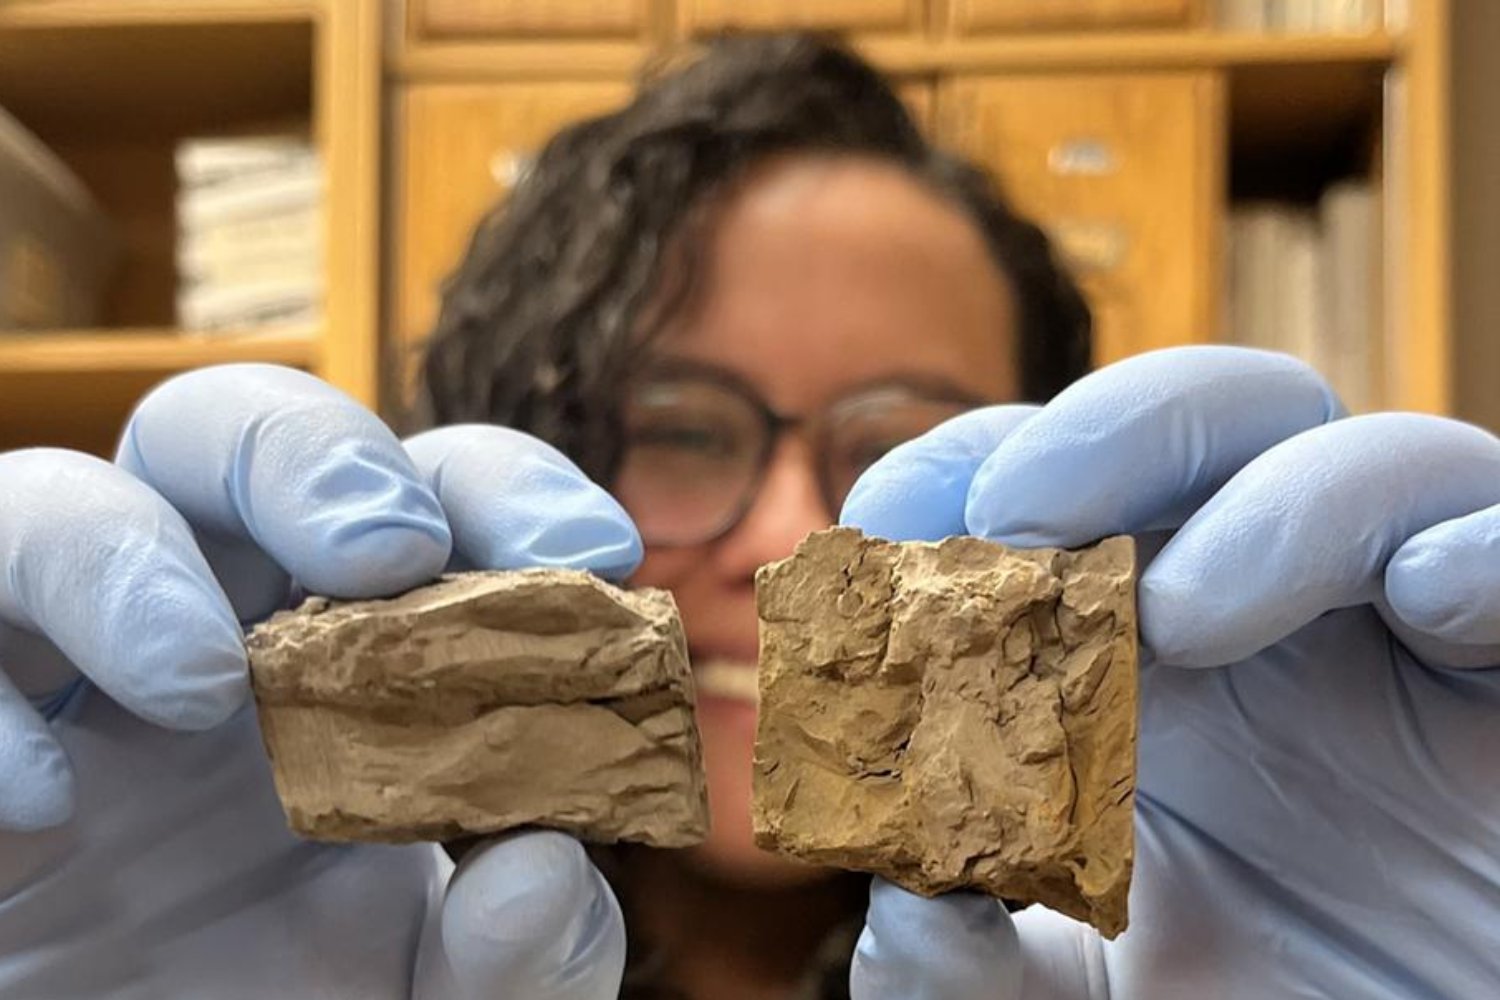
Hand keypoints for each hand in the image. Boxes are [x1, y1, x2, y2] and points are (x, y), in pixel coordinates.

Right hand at [0, 365, 637, 998]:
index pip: (426, 504)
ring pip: (54, 498)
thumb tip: (549, 872)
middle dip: (317, 458)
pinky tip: (51, 804)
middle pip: (232, 438)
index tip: (589, 551)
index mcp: (347, 662)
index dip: (507, 494)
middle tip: (392, 548)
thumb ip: (520, 957)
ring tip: (201, 683)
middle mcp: (210, 634)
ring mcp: (69, 678)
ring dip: (127, 555)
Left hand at [840, 346, 1499, 998]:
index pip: (1044, 488)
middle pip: (1206, 422)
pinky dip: (1477, 542)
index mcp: (1135, 658)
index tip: (884, 545)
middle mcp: (1270, 618)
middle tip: (1012, 526)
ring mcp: (1404, 641)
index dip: (957, 478)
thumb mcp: (1060, 998)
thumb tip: (898, 884)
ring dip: (1267, 502)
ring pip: (1371, 458)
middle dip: (1101, 435)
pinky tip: (1426, 596)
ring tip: (1185, 619)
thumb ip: (955, 953)